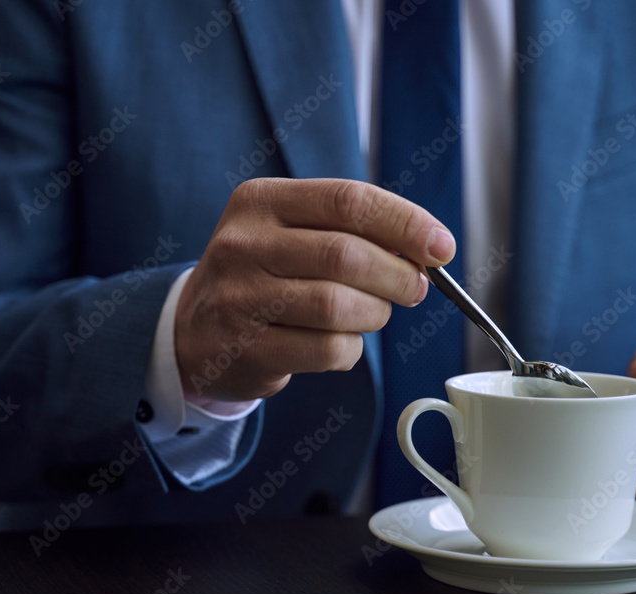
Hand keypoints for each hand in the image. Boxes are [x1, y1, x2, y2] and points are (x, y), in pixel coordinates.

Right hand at [176, 178, 455, 400]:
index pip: (347, 200)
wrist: (193, 331)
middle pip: (346, 255)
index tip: (441, 247)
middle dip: (398, 276)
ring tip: (374, 314)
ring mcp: (239, 299)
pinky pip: (326, 350)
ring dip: (375, 314)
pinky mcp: (245, 350)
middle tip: (416, 288)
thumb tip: (428, 250)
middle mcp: (243, 244)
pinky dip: (350, 349)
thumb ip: (351, 231)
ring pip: (337, 306)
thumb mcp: (291, 232)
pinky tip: (339, 342)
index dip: (405, 223)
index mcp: (261, 201)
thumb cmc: (264, 275)